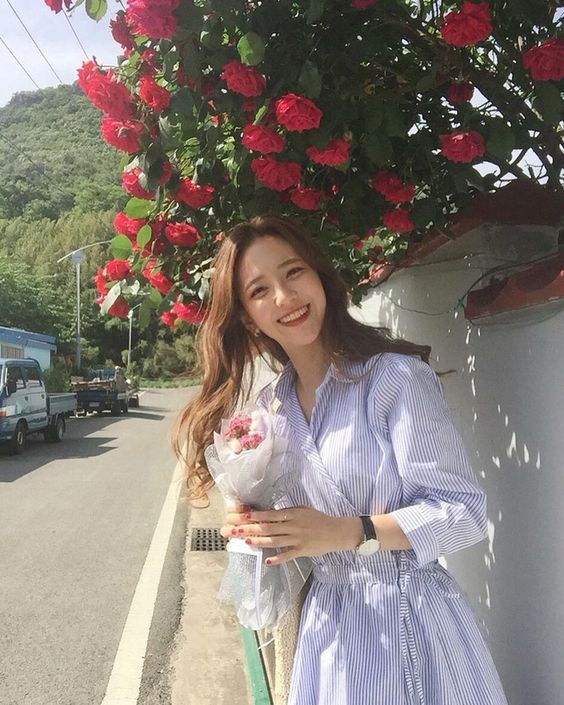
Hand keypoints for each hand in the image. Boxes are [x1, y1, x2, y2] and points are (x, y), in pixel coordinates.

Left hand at [220, 506, 362, 565]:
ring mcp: (297, 539)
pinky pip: (287, 555)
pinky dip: (277, 558)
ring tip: (247, 542)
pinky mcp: (302, 551)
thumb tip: (269, 514)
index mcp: (293, 514)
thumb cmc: (318, 519)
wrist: (336, 531)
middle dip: (251, 529)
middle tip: (236, 530)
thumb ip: (287, 512)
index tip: (243, 516)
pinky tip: (267, 560)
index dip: (256, 516)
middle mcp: (293, 526)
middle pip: (268, 528)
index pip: (270, 515)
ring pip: (275, 541)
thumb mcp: (302, 510)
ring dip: (260, 542)